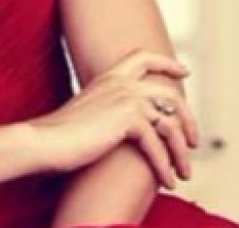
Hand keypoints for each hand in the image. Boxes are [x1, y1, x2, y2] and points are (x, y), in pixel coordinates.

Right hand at [23, 49, 197, 187]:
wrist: (45, 141)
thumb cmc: (60, 135)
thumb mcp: (90, 112)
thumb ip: (110, 110)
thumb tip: (130, 124)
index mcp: (109, 77)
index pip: (144, 57)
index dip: (168, 63)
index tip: (185, 71)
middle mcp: (120, 83)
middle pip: (170, 95)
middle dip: (188, 120)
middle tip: (193, 141)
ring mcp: (125, 98)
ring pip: (170, 124)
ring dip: (180, 152)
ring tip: (183, 172)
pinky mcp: (127, 119)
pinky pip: (157, 145)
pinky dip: (164, 166)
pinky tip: (166, 180)